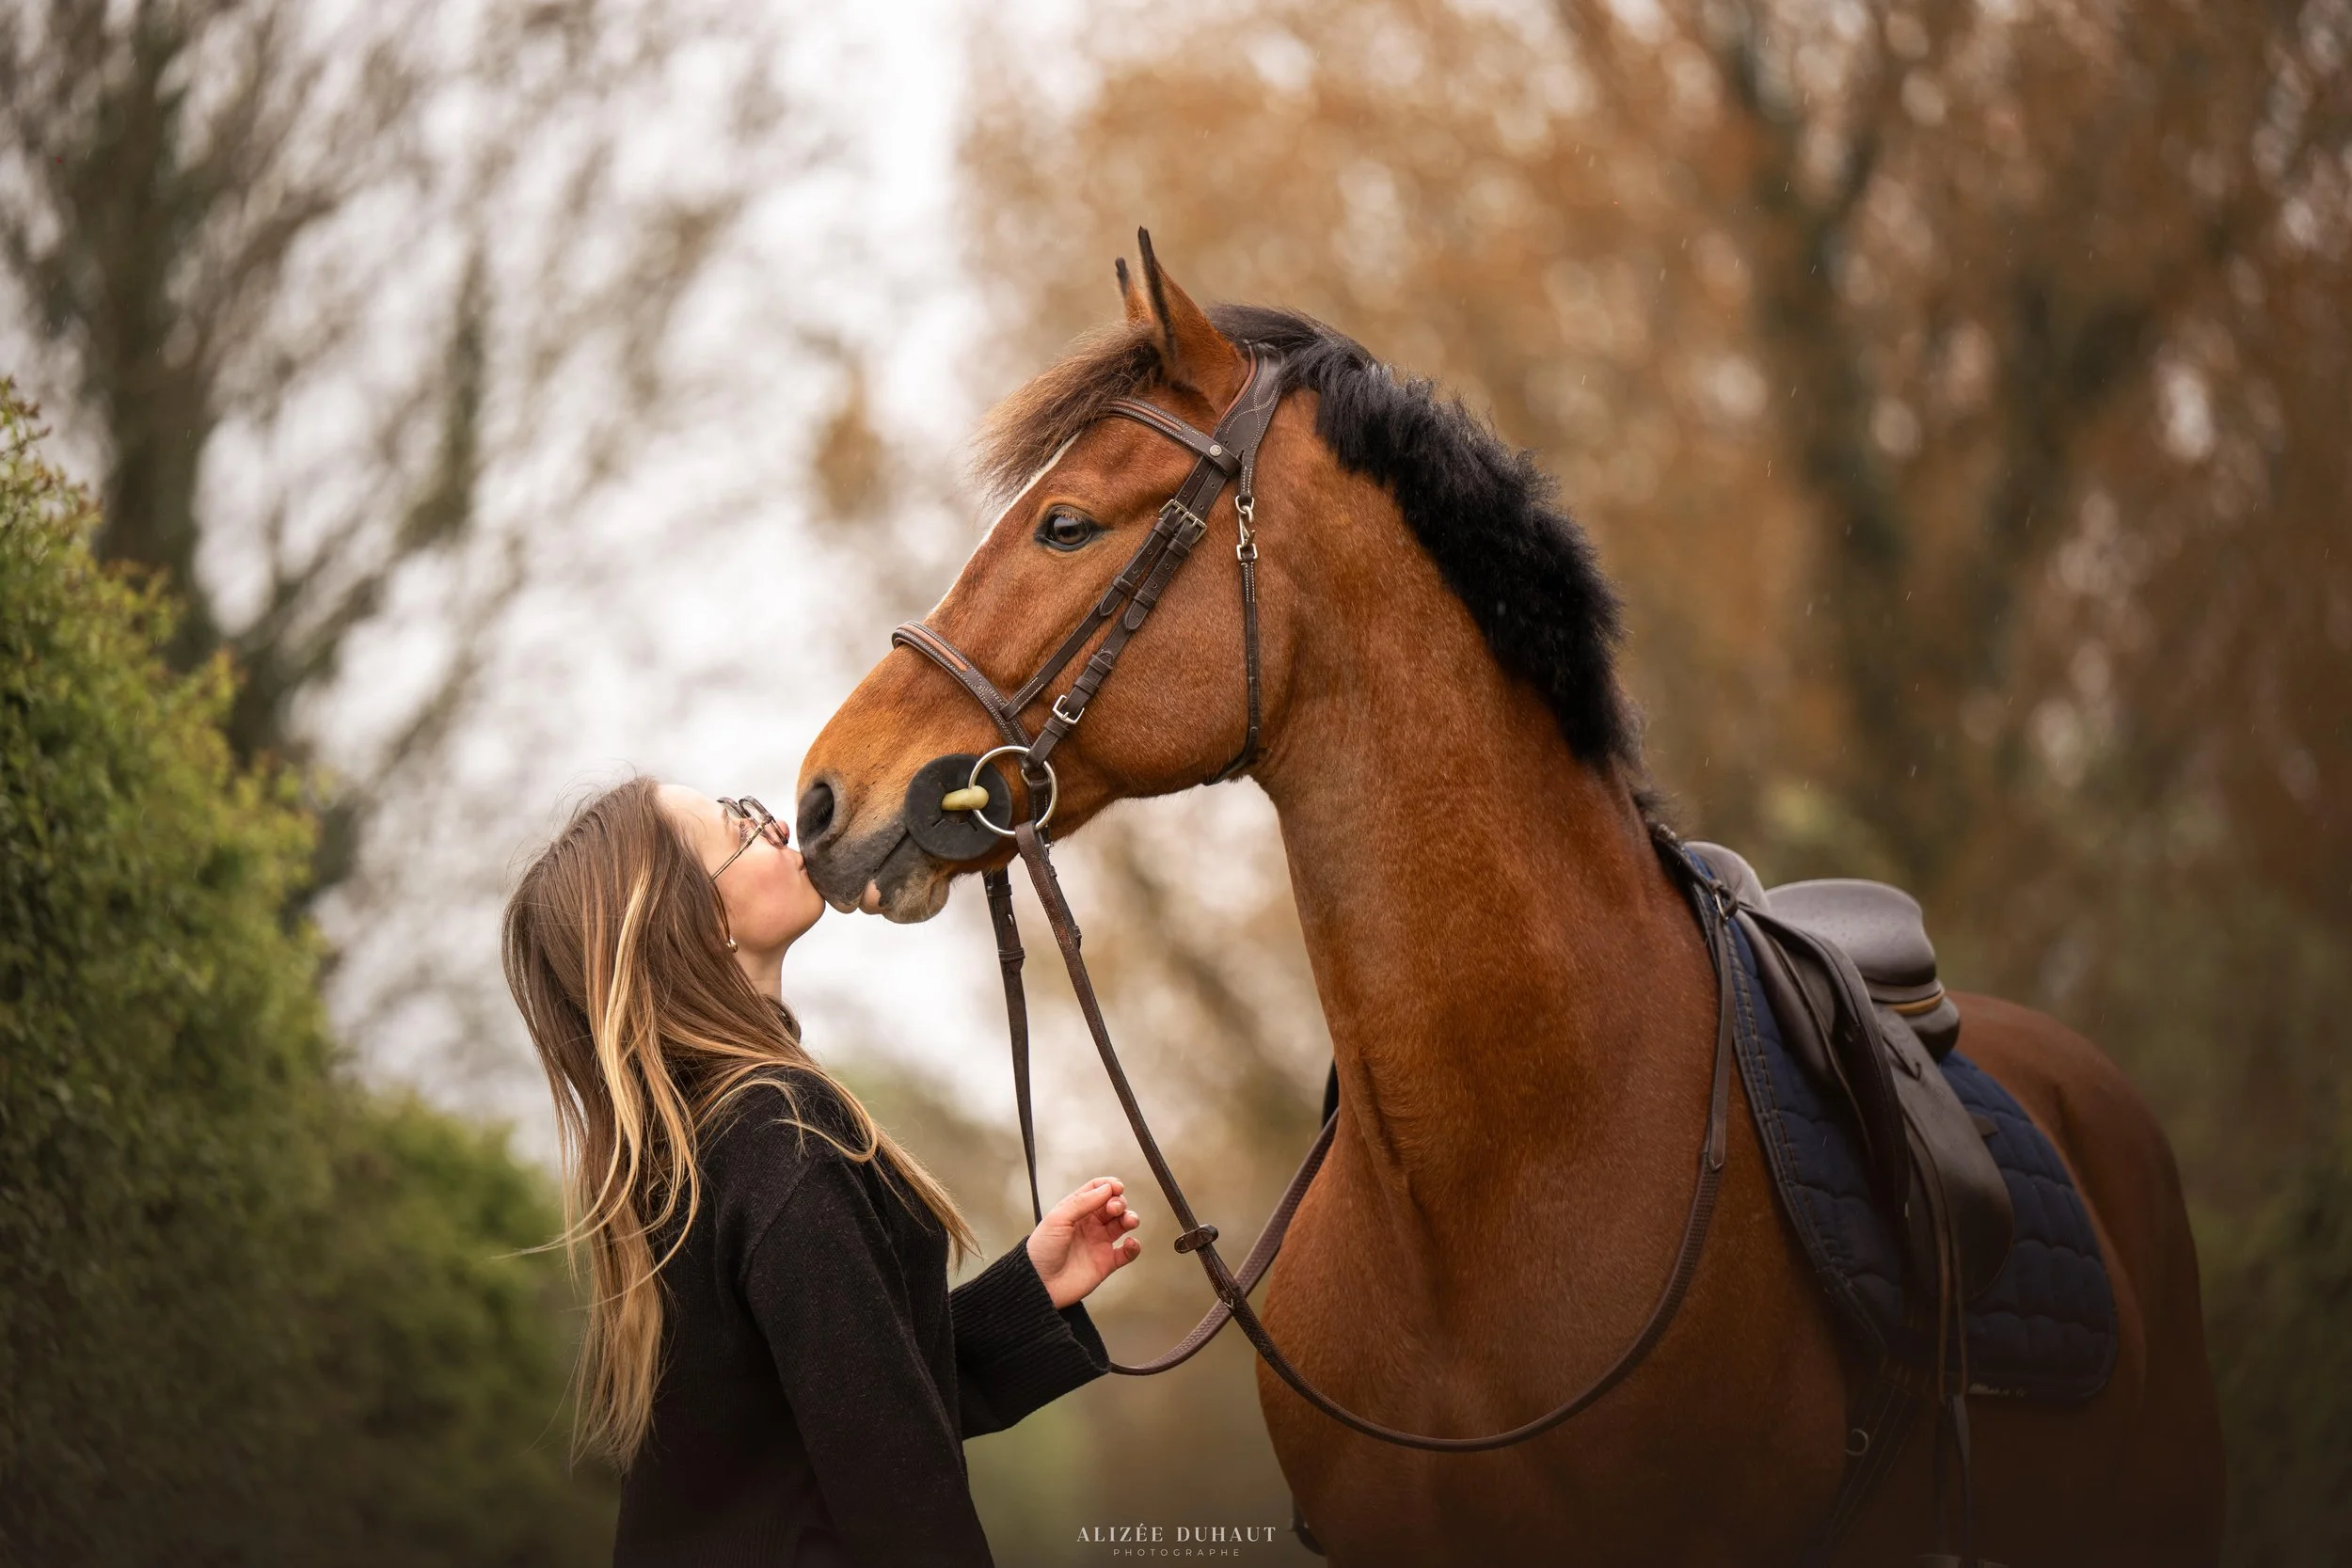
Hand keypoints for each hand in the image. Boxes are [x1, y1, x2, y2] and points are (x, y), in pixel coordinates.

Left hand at [1026, 1177, 1142, 1308]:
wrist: (1040, 1284)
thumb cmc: (1043, 1250)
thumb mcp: (1058, 1219)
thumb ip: (1082, 1202)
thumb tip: (1107, 1188)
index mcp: (1076, 1210)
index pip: (1097, 1189)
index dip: (1109, 1185)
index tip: (1117, 1187)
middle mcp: (1089, 1224)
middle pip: (1113, 1205)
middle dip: (1119, 1202)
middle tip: (1114, 1209)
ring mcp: (1099, 1242)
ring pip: (1123, 1224)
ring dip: (1130, 1218)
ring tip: (1129, 1221)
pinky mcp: (1106, 1263)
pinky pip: (1127, 1252)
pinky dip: (1134, 1246)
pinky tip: (1130, 1243)